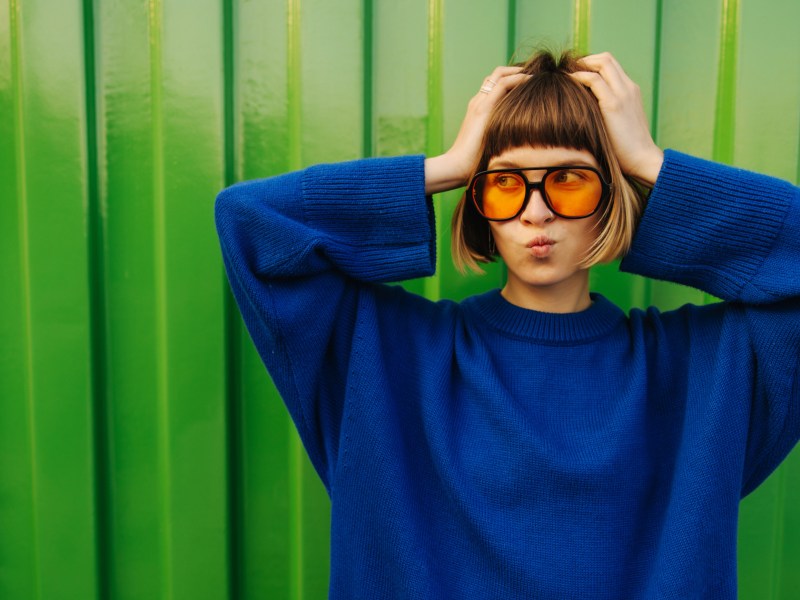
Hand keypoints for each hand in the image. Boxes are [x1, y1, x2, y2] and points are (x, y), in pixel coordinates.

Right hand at [425, 66, 529, 194]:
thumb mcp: (490, 145)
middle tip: (534, 75)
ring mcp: (479, 103)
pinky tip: (531, 81)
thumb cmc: (473, 163)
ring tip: (535, 74)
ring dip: (518, 71)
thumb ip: (500, 139)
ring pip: (499, 74)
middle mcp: (478, 102)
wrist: (457, 166)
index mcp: (478, 109)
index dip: (511, 79)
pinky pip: (503, 84)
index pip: (494, 85)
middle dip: (516, 71)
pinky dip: (518, 79)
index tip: (529, 83)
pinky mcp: (484, 108)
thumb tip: (517, 147)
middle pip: (496, 75)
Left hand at [570, 52, 662, 185]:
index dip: (591, 65)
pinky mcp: (614, 104)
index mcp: (630, 91)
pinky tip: (567, 84)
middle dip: (584, 60)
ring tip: (565, 76)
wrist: (643, 159)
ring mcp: (623, 93)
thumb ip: (606, 113)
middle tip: (567, 72)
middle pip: (606, 58)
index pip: (611, 66)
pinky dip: (579, 77)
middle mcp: (628, 87)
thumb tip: (585, 114)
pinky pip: (594, 80)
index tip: (575, 74)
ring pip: (602, 62)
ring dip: (581, 65)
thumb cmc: (627, 149)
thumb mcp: (618, 124)